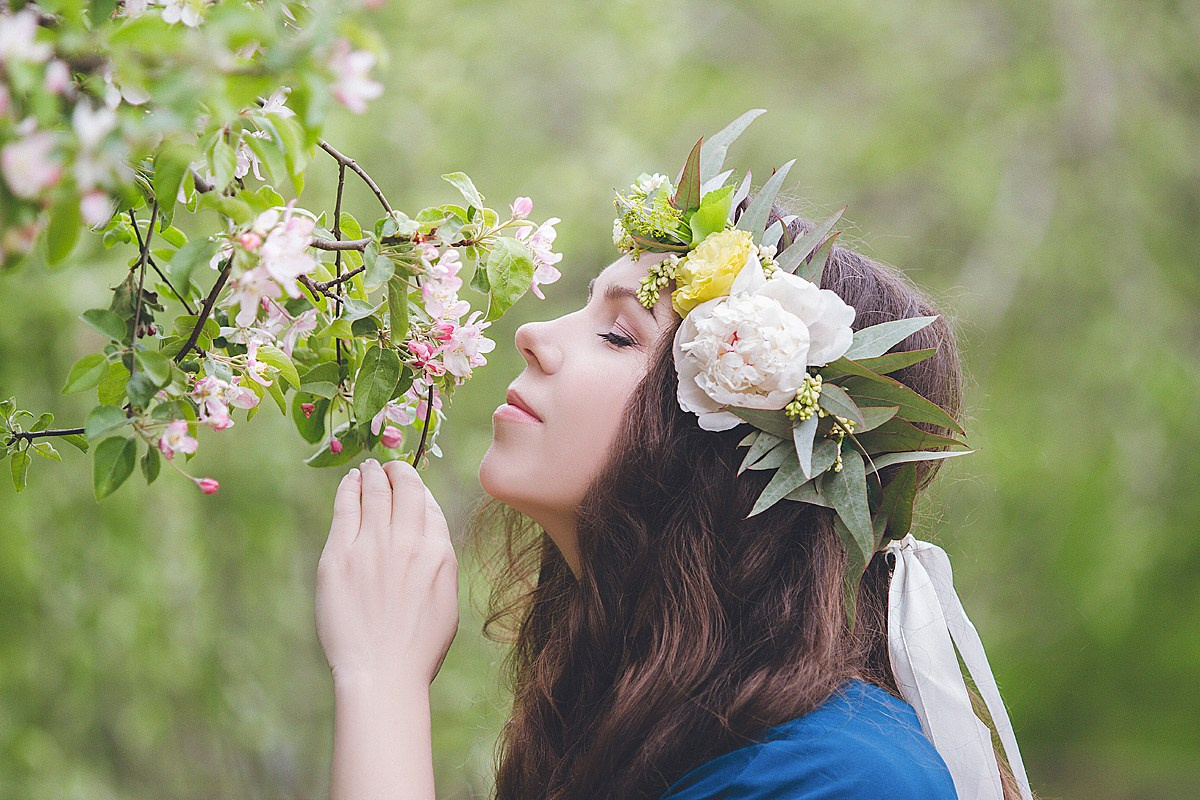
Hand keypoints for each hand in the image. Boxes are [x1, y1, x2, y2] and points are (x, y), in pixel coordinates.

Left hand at [315, 458, 458, 687]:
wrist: (382, 673)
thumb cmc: (417, 649)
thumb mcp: (445, 602)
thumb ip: (438, 564)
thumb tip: (428, 538)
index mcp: (439, 554)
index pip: (429, 507)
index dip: (419, 492)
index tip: (410, 488)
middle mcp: (408, 543)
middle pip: (406, 489)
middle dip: (398, 472)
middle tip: (389, 467)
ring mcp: (372, 547)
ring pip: (375, 492)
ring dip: (373, 475)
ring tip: (369, 468)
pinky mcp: (339, 557)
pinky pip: (345, 509)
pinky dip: (348, 489)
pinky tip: (349, 483)